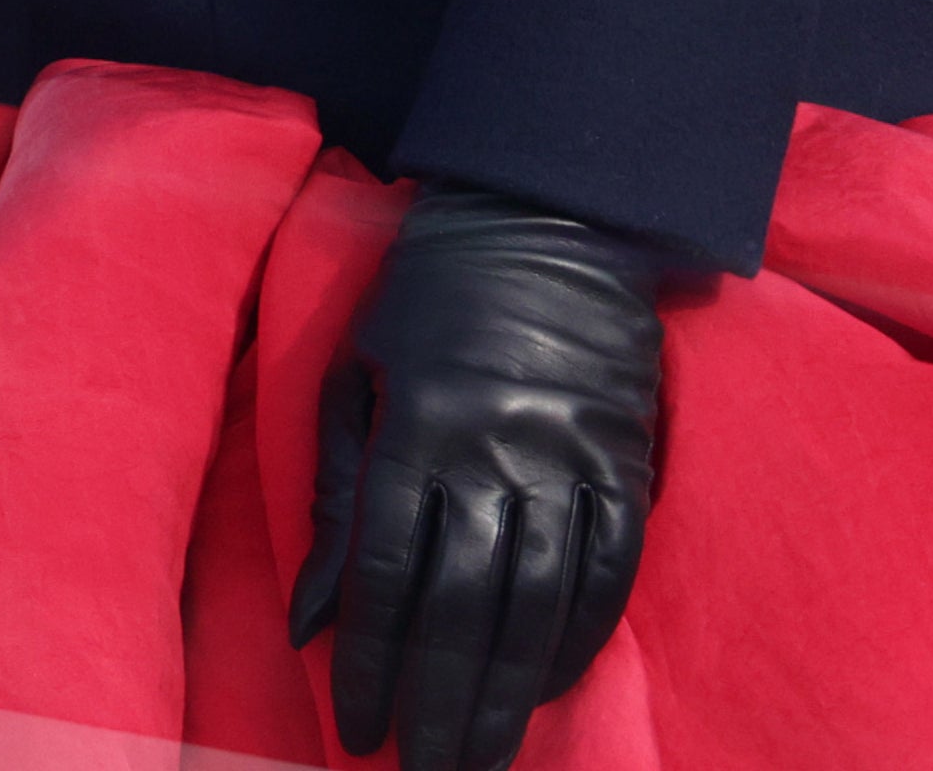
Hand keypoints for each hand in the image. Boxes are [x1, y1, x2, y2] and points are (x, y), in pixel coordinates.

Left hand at [287, 185, 670, 770]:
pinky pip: (611, 564)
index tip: (358, 732)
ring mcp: (567, 453)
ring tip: (481, 760)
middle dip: (438, 705)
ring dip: (508, 694)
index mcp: (418, 426)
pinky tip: (554, 686)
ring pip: (538, 600)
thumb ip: (338, 499)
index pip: (388, 573)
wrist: (544, 217)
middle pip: (463, 605)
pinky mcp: (624, 454)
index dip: (371, 664)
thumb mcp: (356, 378)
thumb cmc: (425, 301)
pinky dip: (585, 634)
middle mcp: (495, 447)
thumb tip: (309, 622)